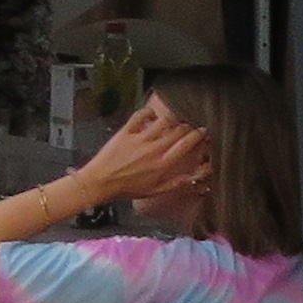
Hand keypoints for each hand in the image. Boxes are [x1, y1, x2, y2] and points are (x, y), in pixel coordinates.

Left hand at [67, 100, 202, 210]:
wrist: (101, 182)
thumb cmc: (127, 188)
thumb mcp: (156, 190)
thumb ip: (178, 182)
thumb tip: (196, 175)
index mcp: (162, 164)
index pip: (187, 143)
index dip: (198, 135)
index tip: (202, 132)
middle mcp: (153, 149)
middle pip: (178, 130)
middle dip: (187, 126)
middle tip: (188, 127)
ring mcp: (140, 139)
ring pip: (163, 121)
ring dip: (170, 120)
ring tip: (170, 122)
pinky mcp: (126, 132)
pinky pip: (141, 115)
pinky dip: (148, 112)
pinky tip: (151, 115)